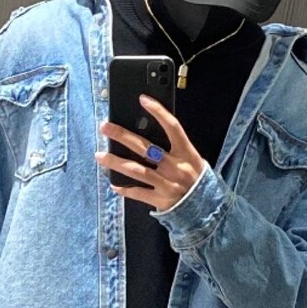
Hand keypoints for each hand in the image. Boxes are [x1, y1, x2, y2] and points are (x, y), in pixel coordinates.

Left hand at [95, 94, 205, 210]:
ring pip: (137, 171)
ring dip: (116, 162)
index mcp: (186, 153)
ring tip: (99, 155)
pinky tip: (113, 184)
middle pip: (145, 148)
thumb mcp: (192, 159)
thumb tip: (146, 132)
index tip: (143, 100)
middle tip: (105, 127)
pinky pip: (138, 193)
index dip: (158, 112)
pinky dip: (125, 189)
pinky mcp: (160, 200)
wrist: (206, 208)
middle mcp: (175, 167)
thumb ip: (173, 148)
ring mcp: (166, 184)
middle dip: (123, 136)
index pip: (172, 127)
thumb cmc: (196, 179)